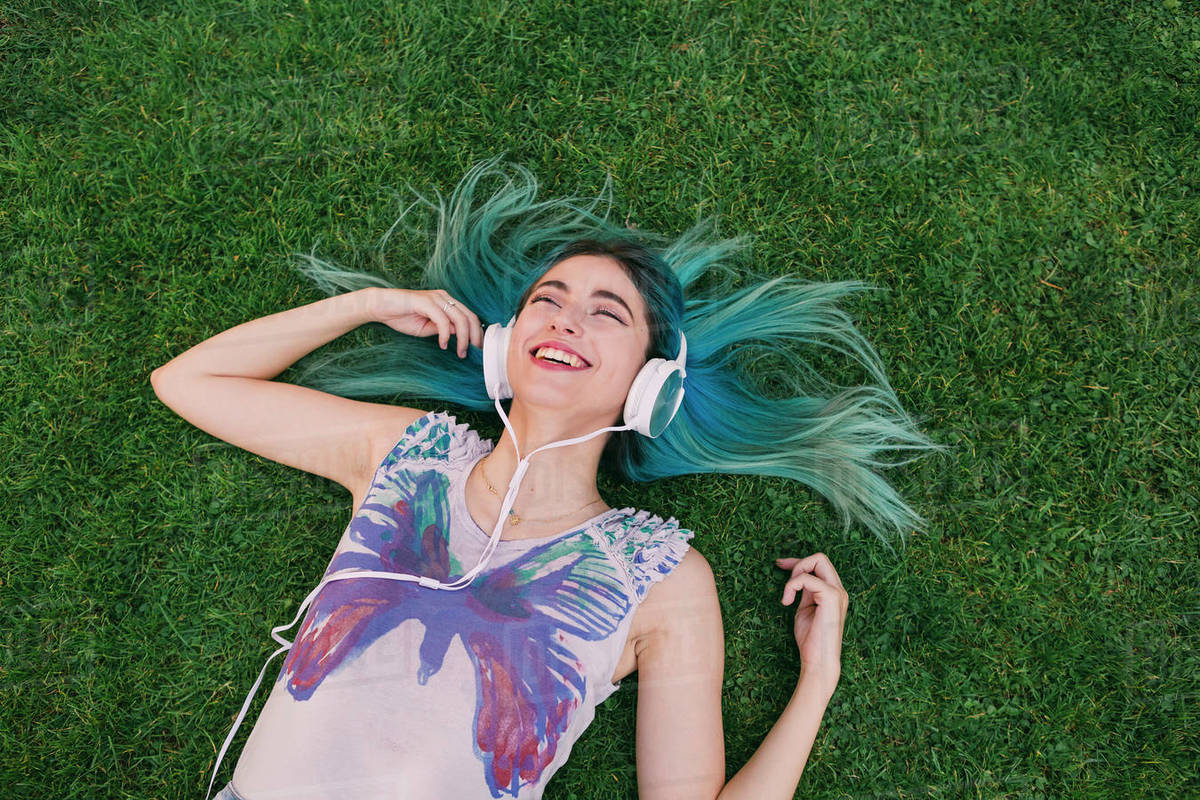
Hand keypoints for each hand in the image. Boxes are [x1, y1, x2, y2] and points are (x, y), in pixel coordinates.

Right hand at [368, 288, 483, 357]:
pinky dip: (445, 334)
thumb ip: (443, 329)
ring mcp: (435, 298)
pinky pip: (442, 320)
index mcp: (446, 302)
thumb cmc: (401, 316)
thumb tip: (458, 334)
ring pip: (460, 318)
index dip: (477, 332)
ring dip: (462, 338)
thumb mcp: (427, 328)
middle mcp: (444, 297)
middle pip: (470, 316)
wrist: (380, 306)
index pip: (469, 316)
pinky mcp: (425, 301)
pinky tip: (442, 345)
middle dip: (475, 337)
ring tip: (460, 352)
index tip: (478, 348)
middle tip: (475, 352)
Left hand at [775, 553, 847, 690]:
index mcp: (834, 592)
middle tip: (785, 582)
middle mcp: (839, 589)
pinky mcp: (831, 596)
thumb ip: (804, 593)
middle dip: (798, 563)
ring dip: (795, 574)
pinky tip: (787, 602)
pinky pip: (807, 578)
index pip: (819, 565)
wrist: (818, 661)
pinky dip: (792, 585)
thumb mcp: (805, 610)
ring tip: (787, 596)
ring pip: (817, 560)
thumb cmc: (811, 640)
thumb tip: (798, 579)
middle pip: (820, 558)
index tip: (779, 565)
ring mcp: (837, 592)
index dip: (798, 562)